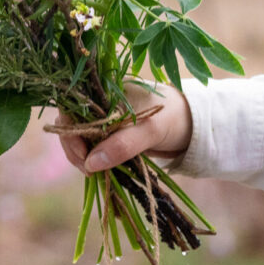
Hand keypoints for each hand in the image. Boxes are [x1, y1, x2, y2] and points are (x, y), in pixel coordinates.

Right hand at [59, 83, 192, 173]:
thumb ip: (122, 145)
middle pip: (71, 124)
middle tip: (88, 170)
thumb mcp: (150, 130)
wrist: (194, 126)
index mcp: (105, 91)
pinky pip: (91, 147)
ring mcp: (103, 120)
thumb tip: (90, 163)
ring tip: (93, 173)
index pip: (73, 106)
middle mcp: (99, 103)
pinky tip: (97, 171)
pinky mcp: (110, 136)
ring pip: (79, 138)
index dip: (69, 129)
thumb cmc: (174, 118)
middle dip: (74, 148)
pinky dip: (91, 160)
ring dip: (81, 157)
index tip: (81, 154)